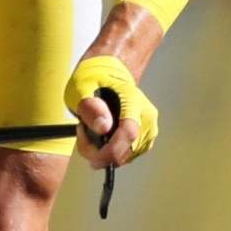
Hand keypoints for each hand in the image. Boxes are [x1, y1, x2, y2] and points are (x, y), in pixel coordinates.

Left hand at [64, 54, 157, 169]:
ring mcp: (149, 129)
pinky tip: (99, 140)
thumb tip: (104, 127)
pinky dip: (110, 154)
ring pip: (125, 158)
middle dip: (100, 154)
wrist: (109, 72)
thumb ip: (90, 106)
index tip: (92, 158)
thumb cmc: (95, 77)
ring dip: (102, 154)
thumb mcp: (82, 86)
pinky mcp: (145, 139)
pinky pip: (126, 157)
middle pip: (127, 150)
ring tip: (88, 133)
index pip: (129, 132)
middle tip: (81, 135)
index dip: (111, 150)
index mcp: (134, 100)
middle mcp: (147, 116)